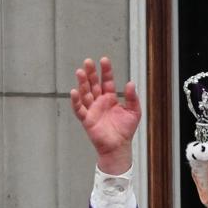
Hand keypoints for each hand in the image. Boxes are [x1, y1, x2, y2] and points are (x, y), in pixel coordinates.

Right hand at [68, 56, 140, 174]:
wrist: (119, 146)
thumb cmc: (126, 130)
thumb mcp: (134, 111)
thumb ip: (132, 97)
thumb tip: (131, 83)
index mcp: (110, 98)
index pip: (106, 81)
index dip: (106, 71)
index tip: (104, 60)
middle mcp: (99, 102)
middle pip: (93, 84)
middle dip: (91, 73)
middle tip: (88, 61)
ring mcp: (92, 110)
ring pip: (85, 93)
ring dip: (82, 83)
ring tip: (80, 72)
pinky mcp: (87, 120)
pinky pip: (79, 109)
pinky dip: (76, 101)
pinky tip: (74, 91)